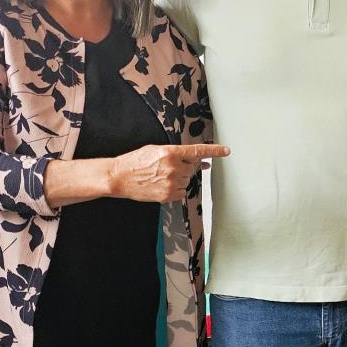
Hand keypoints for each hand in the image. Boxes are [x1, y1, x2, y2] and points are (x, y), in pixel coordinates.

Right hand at [109, 143, 228, 201]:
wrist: (120, 177)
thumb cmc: (136, 161)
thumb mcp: (155, 150)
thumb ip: (177, 154)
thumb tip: (199, 161)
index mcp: (170, 152)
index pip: (198, 151)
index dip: (214, 151)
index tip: (226, 151)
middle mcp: (174, 167)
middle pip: (193, 168)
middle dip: (186, 167)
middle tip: (170, 167)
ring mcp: (172, 182)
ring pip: (187, 180)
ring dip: (180, 178)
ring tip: (161, 176)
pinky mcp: (168, 195)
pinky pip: (181, 192)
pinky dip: (176, 189)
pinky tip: (162, 185)